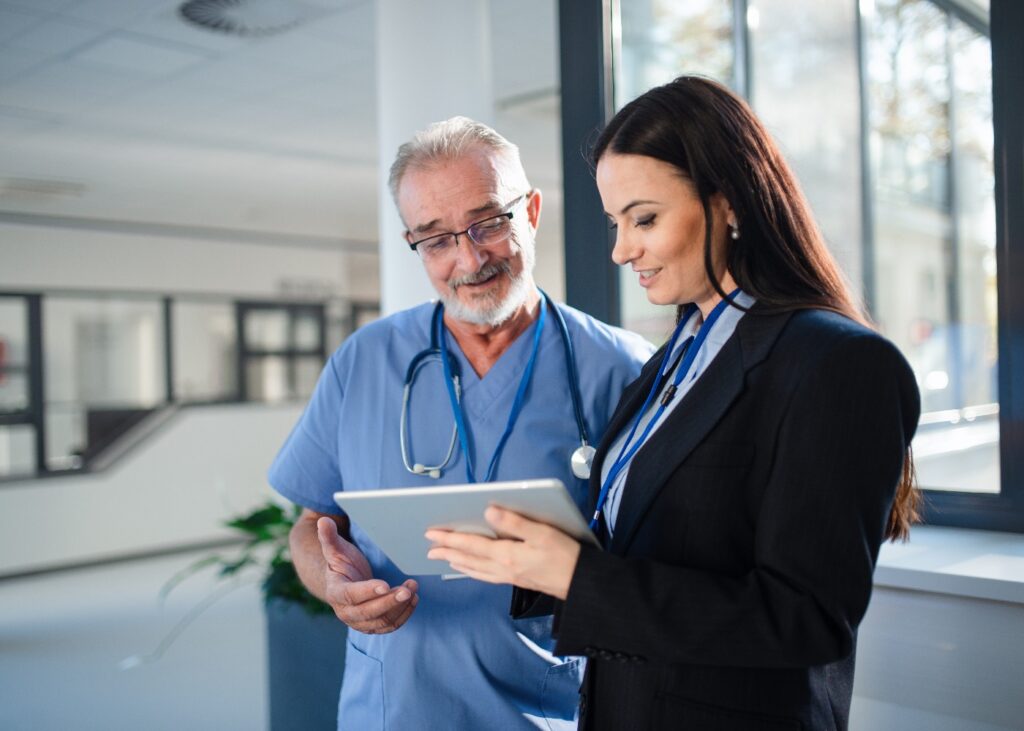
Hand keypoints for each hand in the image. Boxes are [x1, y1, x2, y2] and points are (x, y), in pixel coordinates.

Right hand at [316, 517, 418, 633]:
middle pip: (368, 612)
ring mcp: (359, 621)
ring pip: (381, 621)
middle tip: (407, 590)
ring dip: (399, 607)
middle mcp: (345, 612)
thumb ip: (329, 537)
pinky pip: (389, 626)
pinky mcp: (373, 626)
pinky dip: (403, 615)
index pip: (351, 595)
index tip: (385, 584)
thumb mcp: (335, 549)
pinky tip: (413, 599)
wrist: (344, 583)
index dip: (367, 591)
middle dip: (389, 602)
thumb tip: (323, 521)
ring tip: (413, 589)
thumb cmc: (342, 563)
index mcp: (335, 592)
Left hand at [425, 506, 580, 599]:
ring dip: (457, 563)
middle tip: (429, 548)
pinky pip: (485, 576)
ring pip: (475, 569)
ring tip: (444, 559)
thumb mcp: (542, 532)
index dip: (450, 538)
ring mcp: (508, 576)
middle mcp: (502, 568)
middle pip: (468, 559)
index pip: (471, 544)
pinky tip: (471, 570)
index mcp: (506, 555)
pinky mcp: (515, 580)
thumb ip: (514, 522)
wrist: (580, 583)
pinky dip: (472, 571)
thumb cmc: (564, 555)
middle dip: (447, 552)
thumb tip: (488, 511)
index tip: (432, 533)